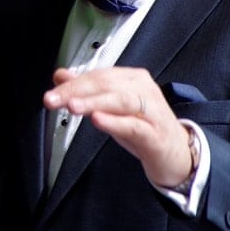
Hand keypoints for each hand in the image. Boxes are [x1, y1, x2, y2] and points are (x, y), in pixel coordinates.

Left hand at [44, 66, 194, 187]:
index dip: (73, 84)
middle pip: (107, 84)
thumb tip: (61, 76)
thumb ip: (87, 90)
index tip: (52, 93)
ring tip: (73, 106)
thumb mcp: (112, 108)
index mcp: (132, 80)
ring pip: (121, 100)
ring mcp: (152, 111)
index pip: (98, 76)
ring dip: (94, 102)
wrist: (177, 154)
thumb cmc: (144, 128)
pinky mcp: (156, 134)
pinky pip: (134, 125)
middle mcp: (143, 90)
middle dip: (77, 91)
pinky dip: (115, 122)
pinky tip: (98, 120)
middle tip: (54, 99)